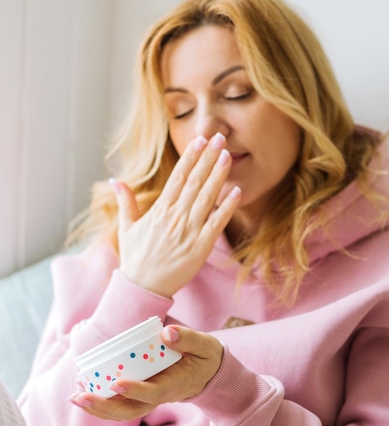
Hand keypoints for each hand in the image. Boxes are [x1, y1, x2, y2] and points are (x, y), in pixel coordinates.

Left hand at [69, 325, 223, 420]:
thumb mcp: (204, 345)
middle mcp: (159, 397)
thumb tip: (167, 333)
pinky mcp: (141, 396)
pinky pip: (120, 404)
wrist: (208, 374)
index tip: (116, 383)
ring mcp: (149, 399)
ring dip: (98, 408)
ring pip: (122, 412)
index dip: (135, 390)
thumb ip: (188, 338)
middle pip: (130, 411)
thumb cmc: (203, 357)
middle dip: (104, 407)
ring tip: (75, 398)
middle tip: (80, 397)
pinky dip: (100, 402)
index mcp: (174, 385)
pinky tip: (82, 392)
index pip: (153, 392)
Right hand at [111, 133, 240, 296]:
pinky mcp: (200, 247)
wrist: (143, 288)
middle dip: (208, 158)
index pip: (177, 177)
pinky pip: (216, 224)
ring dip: (218, 176)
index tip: (200, 140)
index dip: (190, 157)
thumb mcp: (127, 228)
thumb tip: (115, 180)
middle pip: (194, 182)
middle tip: (220, 137)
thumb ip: (126, 202)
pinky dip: (226, 207)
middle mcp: (174, 217)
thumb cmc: (135, 259)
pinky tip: (236, 192)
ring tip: (228, 155)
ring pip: (206, 198)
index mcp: (159, 210)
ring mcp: (188, 232)